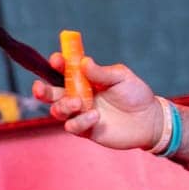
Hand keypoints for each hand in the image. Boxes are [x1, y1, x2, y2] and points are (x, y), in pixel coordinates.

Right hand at [32, 54, 163, 150]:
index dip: (57, 64)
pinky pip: (73, 126)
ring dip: (63, 106)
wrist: (149, 120)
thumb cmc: (135, 94)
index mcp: (84, 79)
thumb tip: (84, 62)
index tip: (57, 60)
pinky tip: (95, 116)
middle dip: (41, 90)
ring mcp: (80, 114)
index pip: (63, 70)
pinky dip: (80, 121)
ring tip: (79, 102)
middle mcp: (78, 95)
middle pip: (51, 93)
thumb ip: (101, 72)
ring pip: (58, 110)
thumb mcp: (121, 77)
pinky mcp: (86, 130)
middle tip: (39, 88)